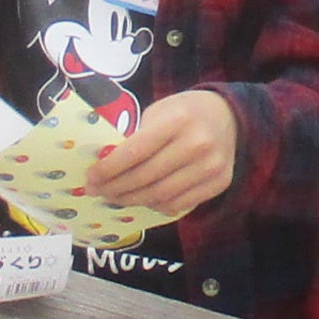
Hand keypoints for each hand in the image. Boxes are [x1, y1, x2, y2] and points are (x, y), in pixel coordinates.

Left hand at [85, 88, 237, 221]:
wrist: (228, 116)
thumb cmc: (184, 112)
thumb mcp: (158, 112)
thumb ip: (136, 137)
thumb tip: (104, 166)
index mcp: (177, 120)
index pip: (134, 152)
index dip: (108, 169)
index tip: (91, 177)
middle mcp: (196, 144)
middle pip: (145, 177)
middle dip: (115, 188)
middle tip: (98, 191)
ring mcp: (211, 166)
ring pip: (160, 195)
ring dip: (132, 200)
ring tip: (116, 198)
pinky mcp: (219, 183)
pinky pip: (179, 204)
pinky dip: (156, 205)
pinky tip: (144, 199)